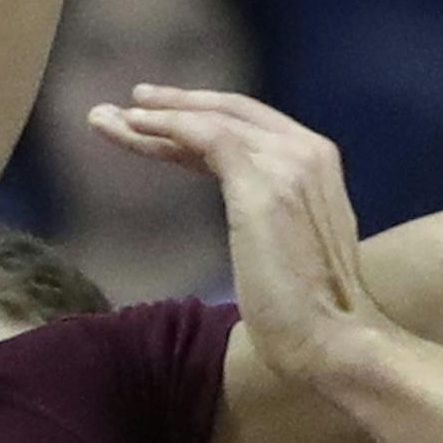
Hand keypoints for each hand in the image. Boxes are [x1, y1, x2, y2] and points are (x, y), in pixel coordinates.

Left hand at [90, 88, 386, 384]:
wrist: (334, 338)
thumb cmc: (312, 313)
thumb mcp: (293, 246)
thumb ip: (274, 215)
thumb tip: (249, 214)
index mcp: (318, 164)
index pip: (250, 128)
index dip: (202, 120)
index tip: (161, 122)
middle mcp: (306, 150)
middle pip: (231, 113)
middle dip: (176, 105)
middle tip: (130, 103)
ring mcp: (286, 162)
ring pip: (212, 121)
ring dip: (158, 116)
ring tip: (109, 117)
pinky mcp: (261, 182)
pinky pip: (207, 136)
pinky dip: (168, 127)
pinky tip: (135, 127)